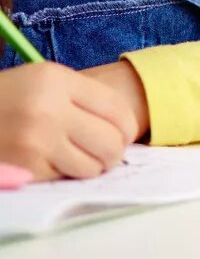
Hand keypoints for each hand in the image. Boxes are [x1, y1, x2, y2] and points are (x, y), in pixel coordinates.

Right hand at [0, 62, 138, 179]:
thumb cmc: (8, 99)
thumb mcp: (42, 82)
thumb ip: (82, 97)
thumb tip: (126, 128)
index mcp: (56, 80)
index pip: (118, 110)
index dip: (128, 128)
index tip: (121, 134)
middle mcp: (48, 109)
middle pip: (112, 141)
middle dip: (114, 151)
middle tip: (104, 152)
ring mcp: (35, 141)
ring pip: (94, 166)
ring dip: (91, 166)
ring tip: (78, 157)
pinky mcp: (24, 168)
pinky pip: (65, 178)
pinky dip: (63, 174)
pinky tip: (50, 161)